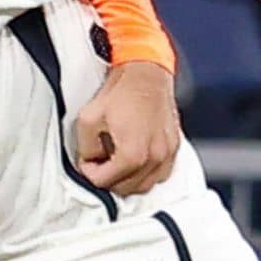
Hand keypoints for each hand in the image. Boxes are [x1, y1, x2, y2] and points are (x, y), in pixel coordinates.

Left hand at [75, 61, 179, 193]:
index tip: (87, 161)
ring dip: (127, 180)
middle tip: (98, 163)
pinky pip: (161, 174)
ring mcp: (167, 153)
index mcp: (133, 154)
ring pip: (145, 185)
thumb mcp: (88, 118)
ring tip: (115, 163)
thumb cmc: (122, 91)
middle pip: (126, 189)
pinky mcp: (174, 146)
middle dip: (108, 179)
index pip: (105, 182)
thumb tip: (89, 160)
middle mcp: (154, 158)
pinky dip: (146, 174)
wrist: (145, 72)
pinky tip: (135, 161)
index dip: (89, 173)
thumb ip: (86, 148)